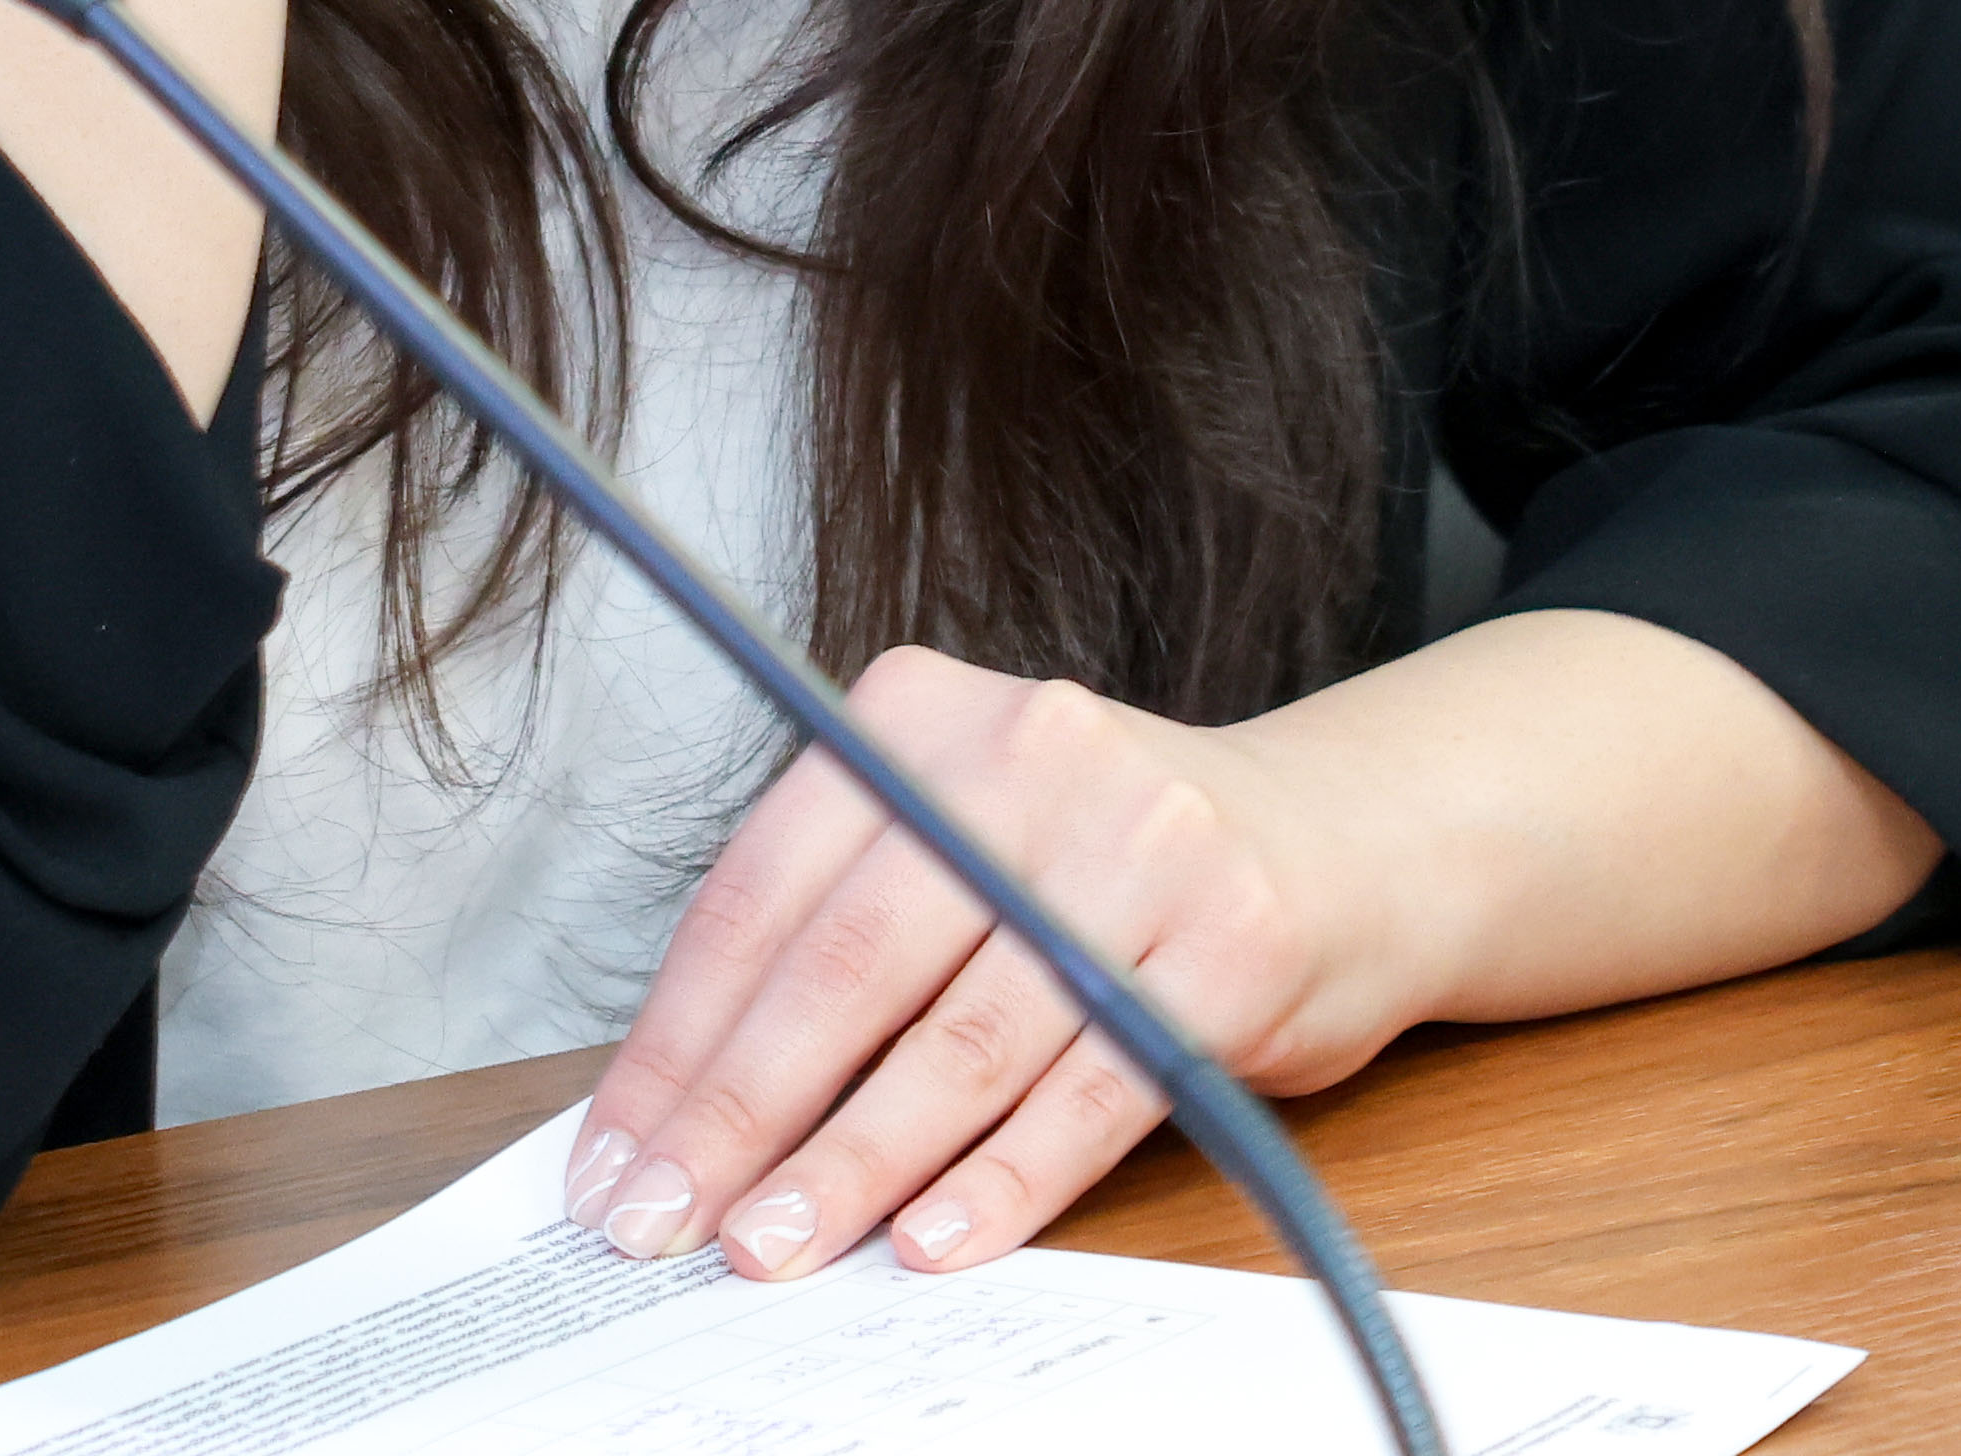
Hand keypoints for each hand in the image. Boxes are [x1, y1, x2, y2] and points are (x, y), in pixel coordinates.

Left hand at [566, 649, 1410, 1284]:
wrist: (1344, 840)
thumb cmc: (1112, 862)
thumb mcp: (967, 837)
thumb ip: (843, 929)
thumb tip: (688, 1100)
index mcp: (918, 715)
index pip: (758, 894)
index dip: (676, 1040)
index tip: (616, 1156)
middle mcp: (1023, 755)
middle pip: (842, 965)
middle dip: (739, 1114)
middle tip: (667, 1222)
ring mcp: (1136, 845)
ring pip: (958, 1037)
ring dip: (852, 1163)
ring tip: (775, 1245)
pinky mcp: (1229, 945)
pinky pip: (1090, 1087)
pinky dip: (1002, 1177)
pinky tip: (931, 1238)